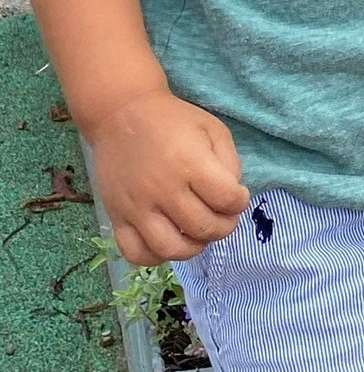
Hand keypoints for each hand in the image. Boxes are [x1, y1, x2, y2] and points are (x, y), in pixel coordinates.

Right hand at [87, 88, 249, 266]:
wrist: (121, 114)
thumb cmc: (173, 121)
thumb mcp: (212, 130)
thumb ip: (230, 164)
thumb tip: (233, 197)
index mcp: (190, 163)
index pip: (227, 200)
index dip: (240, 202)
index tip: (236, 195)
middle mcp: (162, 189)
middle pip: (203, 228)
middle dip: (224, 226)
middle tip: (222, 215)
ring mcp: (136, 207)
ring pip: (170, 249)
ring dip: (194, 247)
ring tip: (198, 233)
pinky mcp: (116, 216)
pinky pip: (135, 253)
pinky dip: (155, 257)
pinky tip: (167, 241)